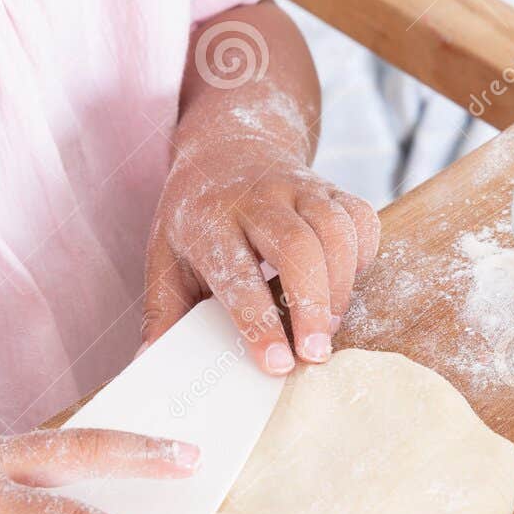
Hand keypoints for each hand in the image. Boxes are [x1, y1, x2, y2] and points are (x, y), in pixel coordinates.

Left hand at [143, 135, 379, 374]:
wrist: (226, 149)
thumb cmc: (196, 218)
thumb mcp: (165, 257)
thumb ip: (162, 311)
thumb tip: (150, 364)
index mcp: (209, 220)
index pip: (238, 275)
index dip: (260, 322)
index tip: (277, 364)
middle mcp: (257, 199)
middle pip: (298, 247)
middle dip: (312, 305)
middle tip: (316, 354)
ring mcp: (298, 188)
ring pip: (335, 230)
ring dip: (341, 286)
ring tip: (331, 327)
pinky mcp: (330, 187)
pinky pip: (361, 217)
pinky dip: (363, 254)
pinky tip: (347, 284)